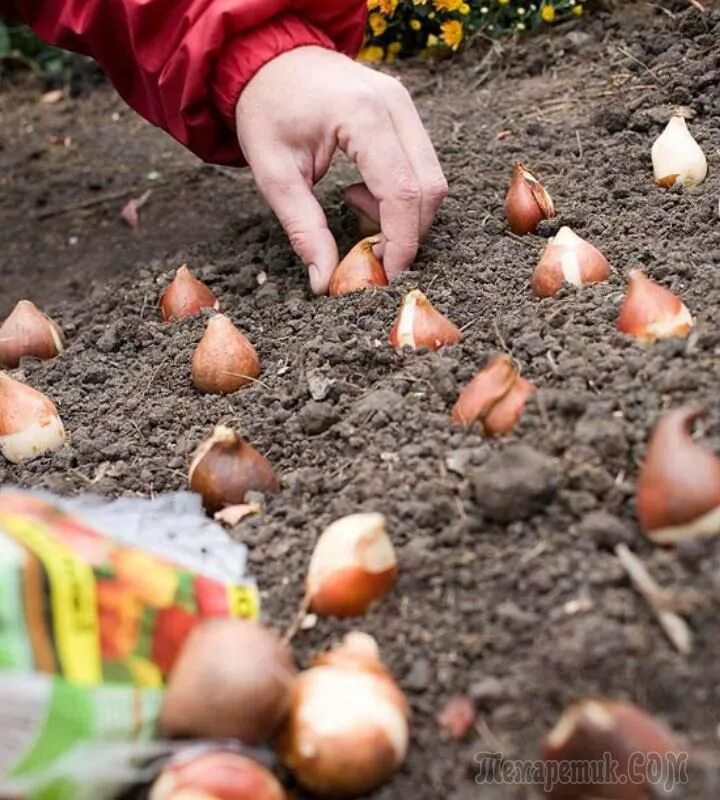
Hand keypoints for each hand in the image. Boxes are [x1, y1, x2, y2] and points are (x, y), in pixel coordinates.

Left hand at [235, 46, 446, 293]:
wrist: (268, 56)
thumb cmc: (266, 109)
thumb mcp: (274, 174)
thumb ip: (303, 228)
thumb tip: (325, 280)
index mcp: (361, 115)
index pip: (402, 191)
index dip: (401, 242)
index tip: (385, 276)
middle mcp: (395, 104)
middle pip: (428, 188)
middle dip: (407, 235)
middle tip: (371, 258)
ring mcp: (405, 104)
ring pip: (431, 178)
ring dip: (405, 215)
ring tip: (357, 213)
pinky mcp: (405, 110)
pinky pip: (421, 165)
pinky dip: (402, 195)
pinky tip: (363, 194)